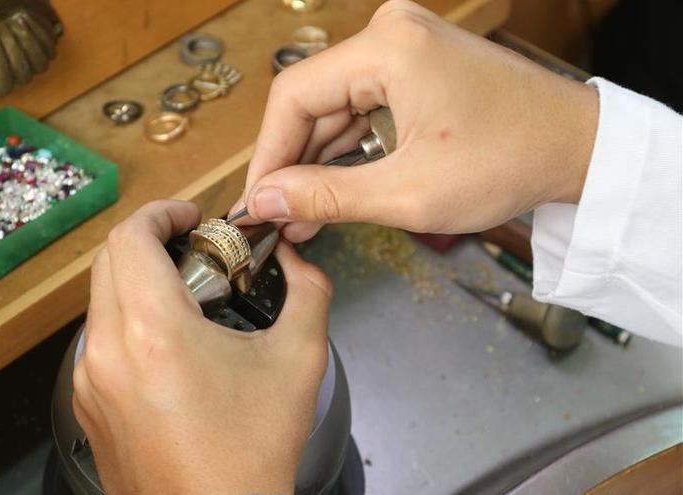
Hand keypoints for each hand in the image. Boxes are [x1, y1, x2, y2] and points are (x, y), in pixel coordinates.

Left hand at [72, 200, 331, 493]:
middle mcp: (106, 352)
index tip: (192, 218)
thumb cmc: (251, 453)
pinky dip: (129, 323)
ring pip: (102, 301)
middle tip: (197, 255)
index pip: (130, 236)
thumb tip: (296, 259)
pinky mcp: (88, 405)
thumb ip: (307, 291)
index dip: (161, 212)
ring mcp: (89, 381)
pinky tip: (172, 350)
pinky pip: (100, 341)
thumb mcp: (298, 361)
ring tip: (190, 305)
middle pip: (109, 260)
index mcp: (153, 332)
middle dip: (151, 242)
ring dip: (139, 284)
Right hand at [236, 0, 597, 241]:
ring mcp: (404, 45)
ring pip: (334, 105)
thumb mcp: (408, 193)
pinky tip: (331, 188)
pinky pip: (361, 104)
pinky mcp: (415, 64)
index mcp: (387, 48)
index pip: (294, 97)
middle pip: (311, 100)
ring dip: (317, 160)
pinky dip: (347, 147)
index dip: (268, 155)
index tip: (256, 202)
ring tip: (301, 216)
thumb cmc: (510, 161)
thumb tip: (264, 201)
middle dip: (292, 163)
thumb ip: (326, 197)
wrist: (579, 148)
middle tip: (276, 217)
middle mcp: (390, 33)